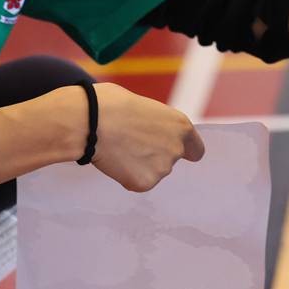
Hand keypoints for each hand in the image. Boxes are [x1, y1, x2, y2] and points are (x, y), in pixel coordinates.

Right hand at [87, 82, 204, 191]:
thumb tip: (151, 131)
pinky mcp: (145, 183)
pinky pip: (136, 183)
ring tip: (120, 149)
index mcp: (181, 126)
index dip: (185, 151)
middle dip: (154, 156)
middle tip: (131, 144)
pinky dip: (126, 177)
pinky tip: (115, 161)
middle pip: (169, 160)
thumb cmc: (113, 105)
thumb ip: (158, 124)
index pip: (195, 150)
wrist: (93, 121)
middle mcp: (176, 148)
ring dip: (139, 166)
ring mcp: (162, 168)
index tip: (176, 153)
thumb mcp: (147, 107)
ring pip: (152, 172)